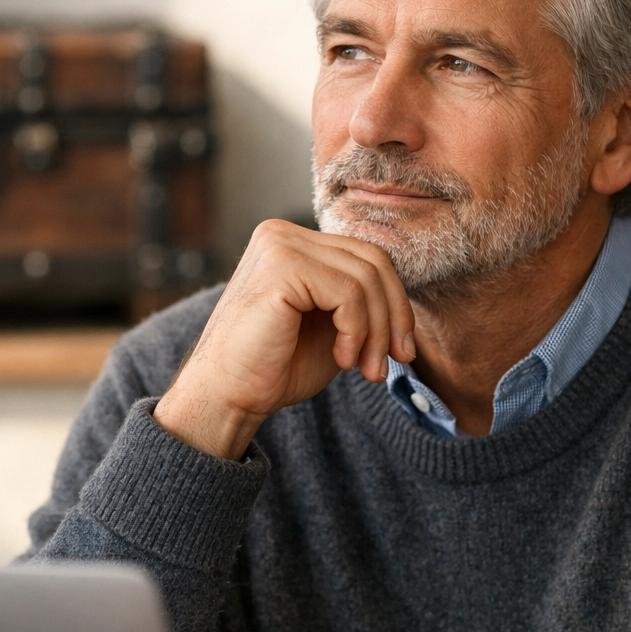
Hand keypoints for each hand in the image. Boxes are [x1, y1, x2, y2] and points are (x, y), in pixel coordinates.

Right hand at [154, 220, 415, 459]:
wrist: (226, 396)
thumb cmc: (274, 368)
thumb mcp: (330, 327)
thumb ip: (357, 302)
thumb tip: (403, 303)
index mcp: (293, 243)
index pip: (367, 256)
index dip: (394, 303)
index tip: (400, 351)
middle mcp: (283, 234)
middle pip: (373, 260)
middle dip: (393, 316)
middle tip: (392, 362)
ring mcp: (280, 245)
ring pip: (366, 278)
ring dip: (376, 332)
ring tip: (364, 369)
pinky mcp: (282, 266)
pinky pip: (348, 292)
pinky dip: (357, 331)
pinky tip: (342, 359)